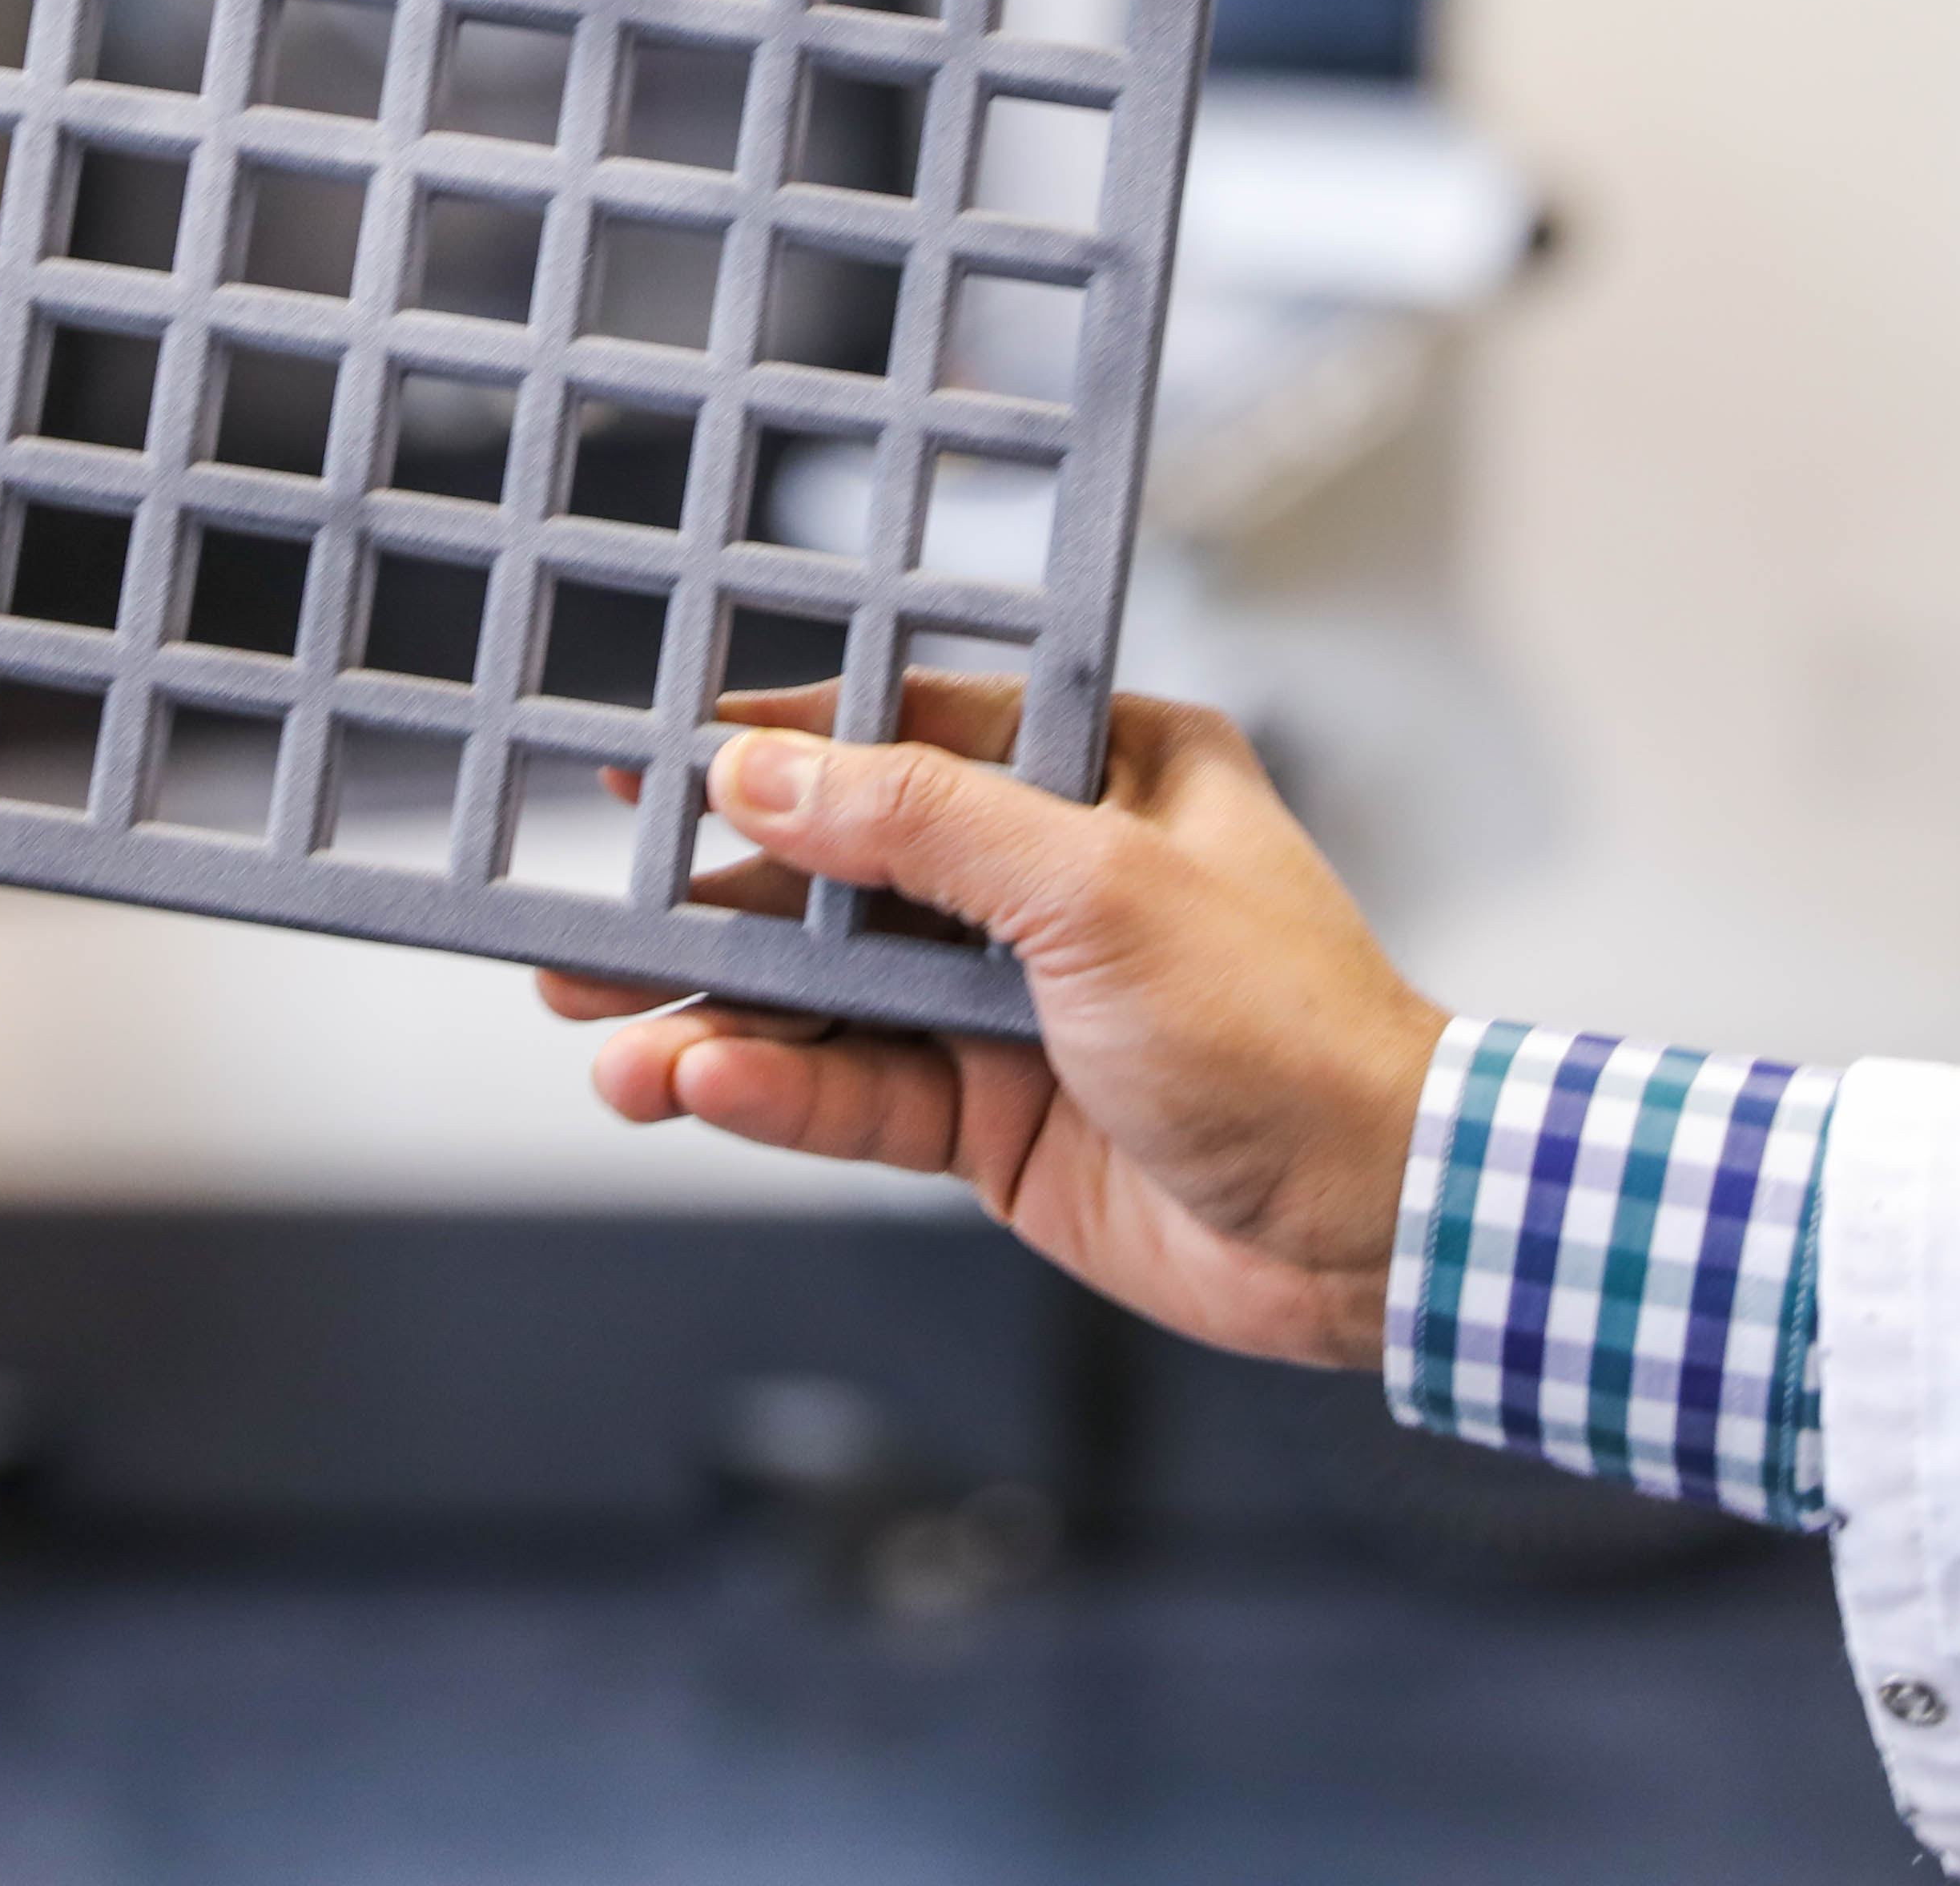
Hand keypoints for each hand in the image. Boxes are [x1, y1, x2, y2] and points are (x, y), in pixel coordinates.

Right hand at [540, 677, 1448, 1371]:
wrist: (1377, 1230)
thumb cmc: (1288, 1032)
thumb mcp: (1094, 889)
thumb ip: (917, 825)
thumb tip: (764, 774)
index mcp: (1103, 772)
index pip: (907, 729)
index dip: (777, 747)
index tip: (653, 764)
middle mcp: (1053, 876)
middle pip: (841, 872)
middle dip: (711, 906)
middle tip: (582, 926)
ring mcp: (1018, 1002)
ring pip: (830, 994)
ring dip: (717, 1014)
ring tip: (607, 1038)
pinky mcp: (997, 1116)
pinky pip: (859, 1091)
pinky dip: (776, 1088)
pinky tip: (699, 1083)